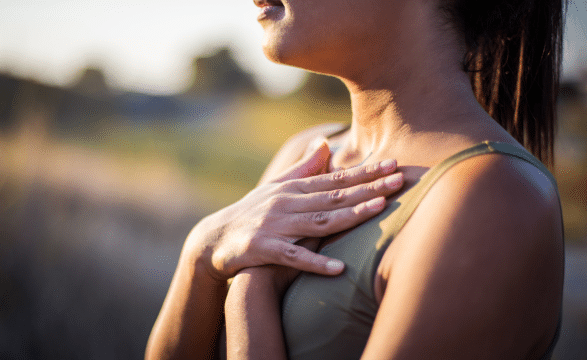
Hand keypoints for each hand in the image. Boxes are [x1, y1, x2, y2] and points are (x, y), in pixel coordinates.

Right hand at [183, 138, 403, 281]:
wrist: (214, 238)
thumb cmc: (252, 212)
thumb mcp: (277, 187)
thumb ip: (303, 168)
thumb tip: (325, 143)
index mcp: (293, 188)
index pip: (335, 179)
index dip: (366, 173)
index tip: (393, 165)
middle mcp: (287, 203)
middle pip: (334, 196)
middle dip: (369, 188)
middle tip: (400, 180)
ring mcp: (275, 225)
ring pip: (318, 221)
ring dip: (349, 215)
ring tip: (379, 210)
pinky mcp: (263, 249)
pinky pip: (293, 257)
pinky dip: (315, 262)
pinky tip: (339, 268)